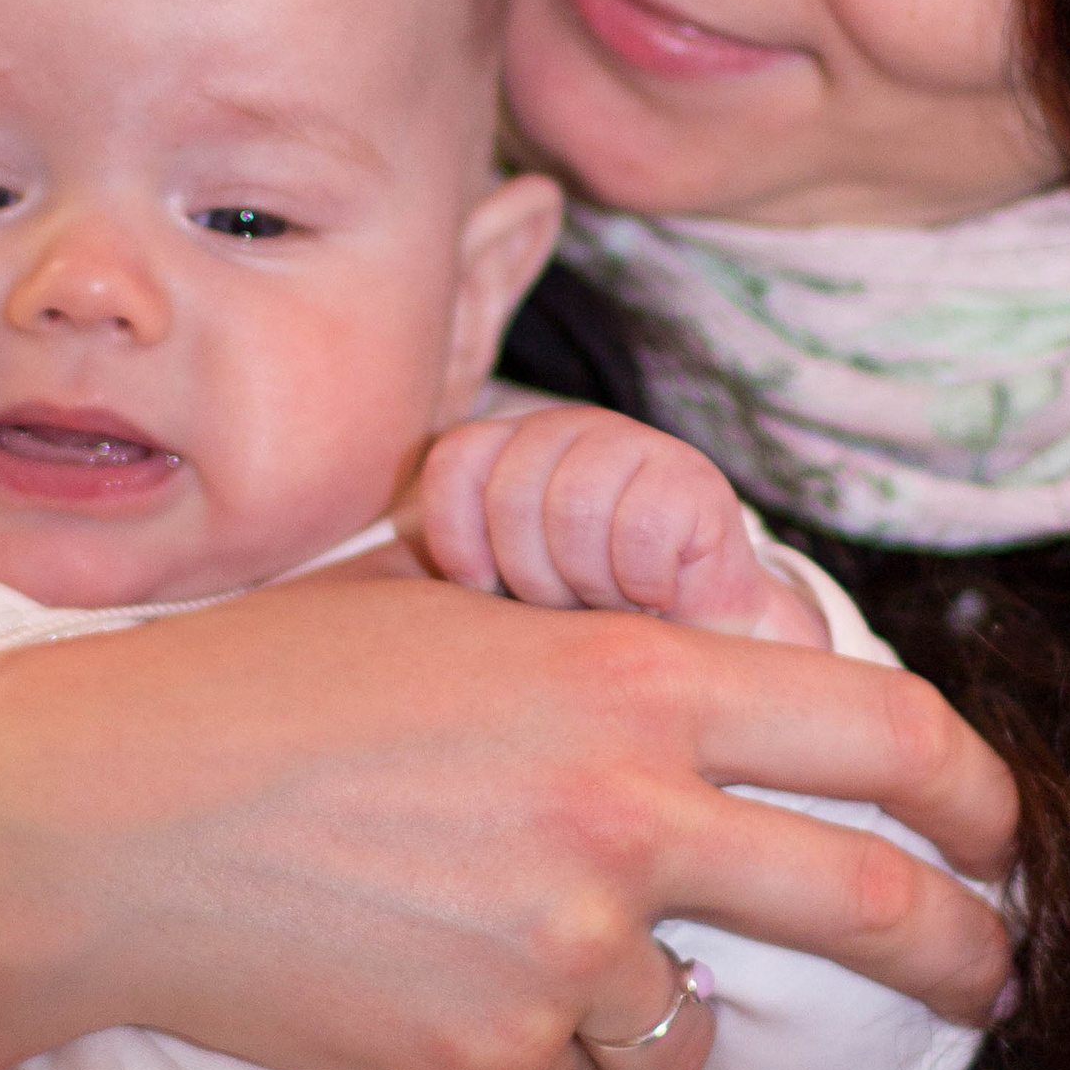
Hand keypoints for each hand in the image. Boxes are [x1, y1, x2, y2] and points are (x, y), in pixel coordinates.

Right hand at [0, 571, 1013, 1069]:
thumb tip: (725, 647)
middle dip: (969, 955)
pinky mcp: (493, 1061)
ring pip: (701, 1026)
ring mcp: (563, 950)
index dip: (985, 791)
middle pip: (877, 905)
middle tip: (992, 980)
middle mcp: (625, 815)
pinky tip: (466, 1011)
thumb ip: (595, 630)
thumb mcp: (447, 601)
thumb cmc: (251, 686)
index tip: (1015, 833)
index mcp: (627, 677)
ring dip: (664, 1018)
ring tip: (556, 975)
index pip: (885, 729)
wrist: (96, 824)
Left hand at [419, 407, 825, 643]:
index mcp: (512, 445)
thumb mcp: (502, 591)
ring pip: (576, 510)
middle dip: (532, 576)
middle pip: (513, 493)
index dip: (457, 535)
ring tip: (607, 601)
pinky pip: (641, 531)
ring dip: (588, 582)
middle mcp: (570, 429)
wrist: (698, 640)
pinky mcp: (693, 479)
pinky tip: (653, 594)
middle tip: (564, 605)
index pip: (455, 460)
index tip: (480, 589)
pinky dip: (641, 583)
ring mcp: (635, 444)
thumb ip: (452, 572)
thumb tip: (370, 598)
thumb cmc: (584, 621)